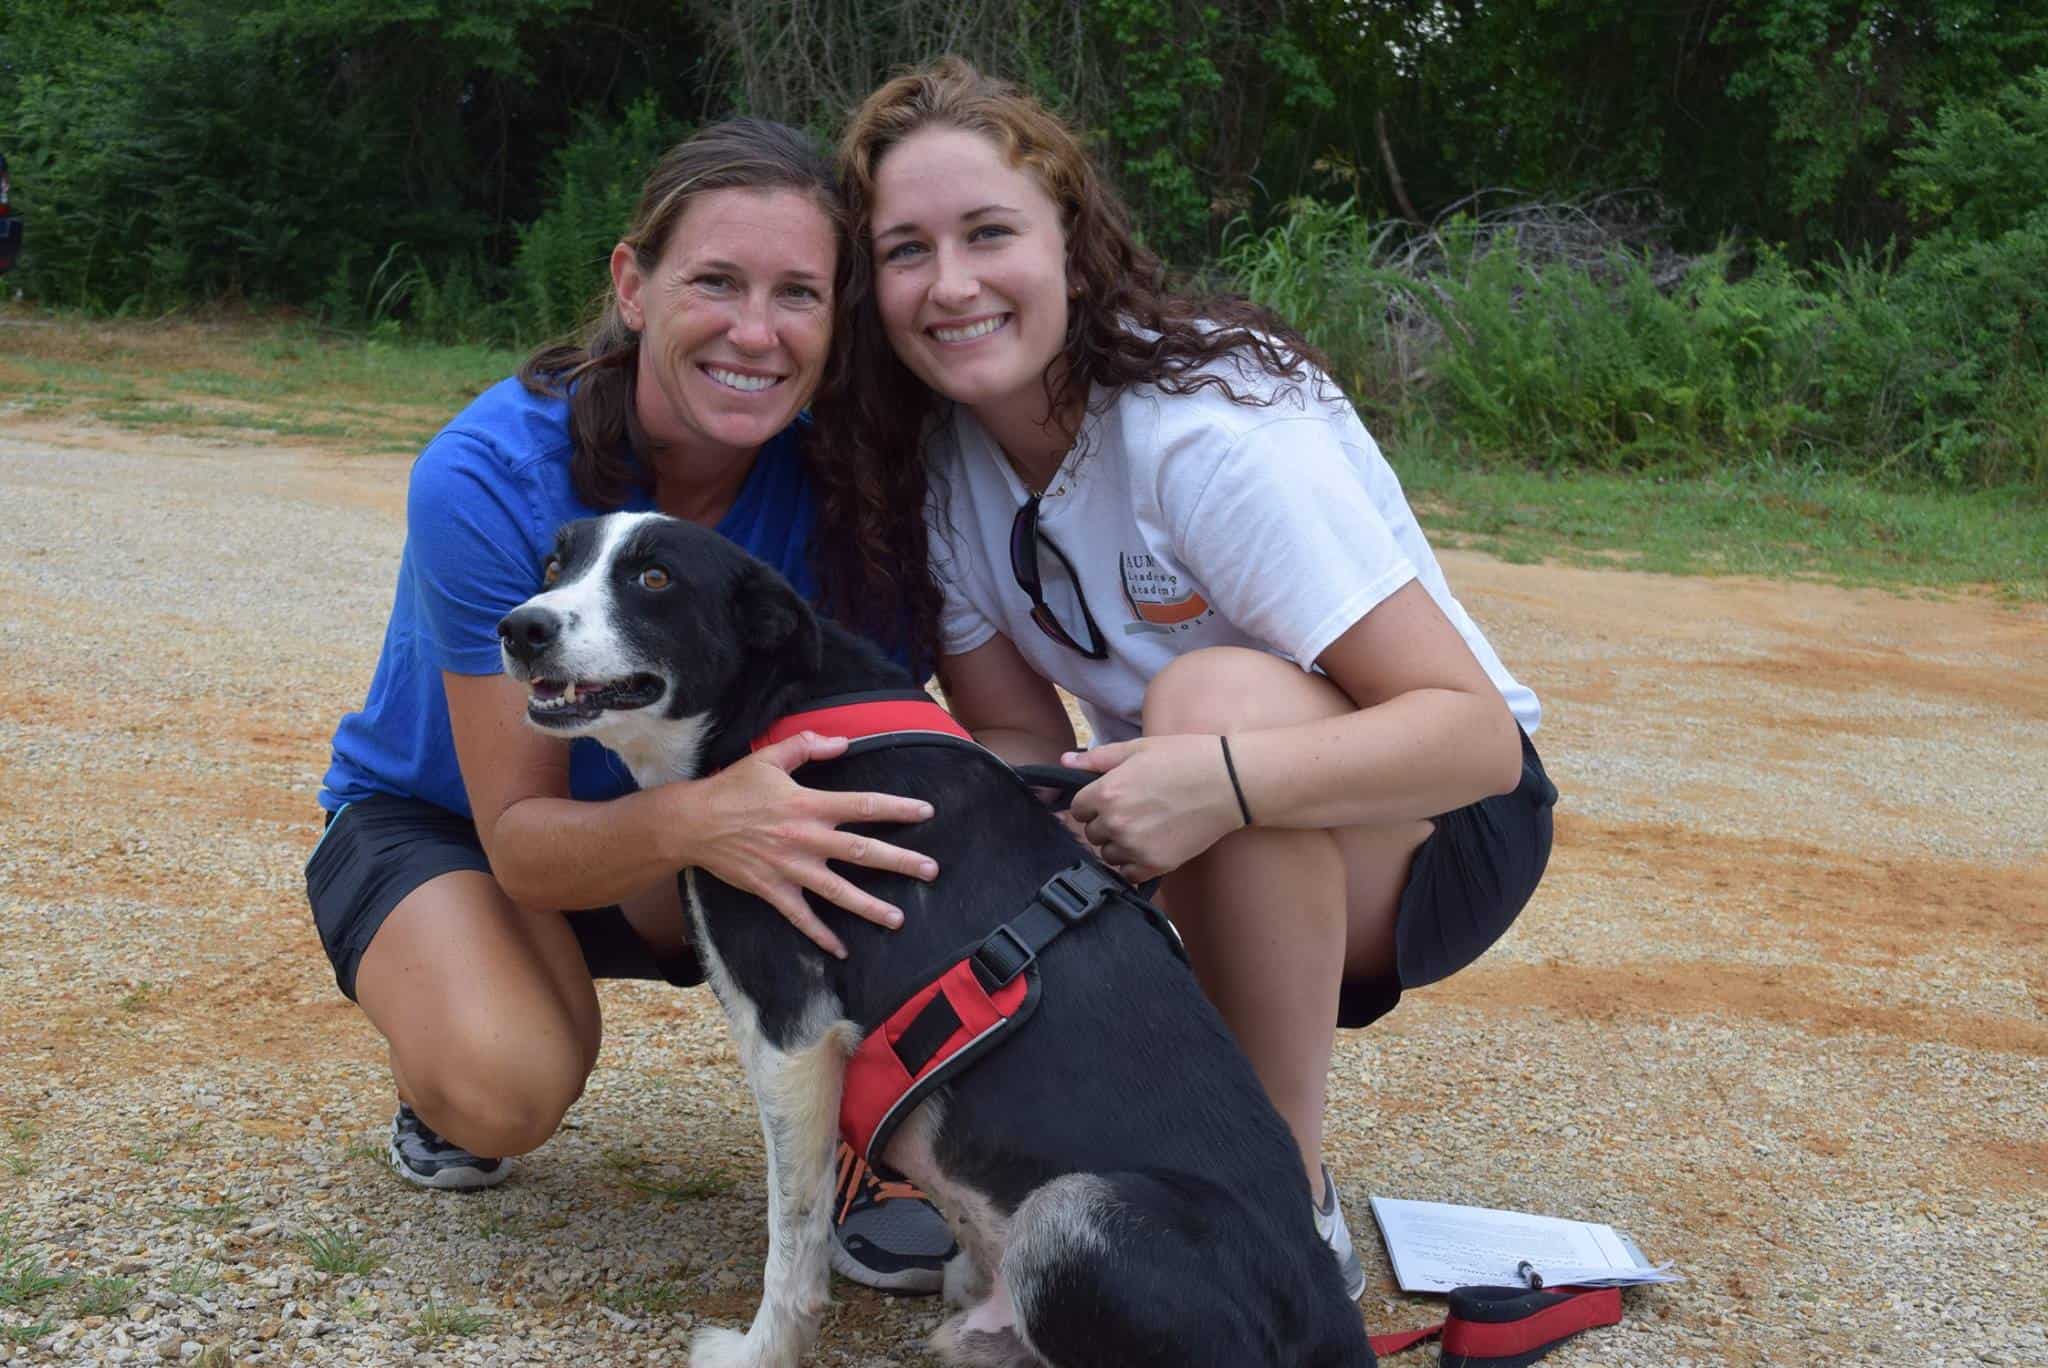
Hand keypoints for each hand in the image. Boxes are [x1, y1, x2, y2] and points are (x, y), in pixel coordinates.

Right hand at [680, 731, 937, 957]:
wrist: (693, 823)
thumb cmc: (732, 787)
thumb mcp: (769, 758)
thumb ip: (807, 747)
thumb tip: (842, 742)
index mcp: (809, 805)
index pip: (864, 806)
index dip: (898, 808)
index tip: (926, 813)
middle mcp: (806, 839)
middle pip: (863, 852)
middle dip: (900, 862)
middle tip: (931, 871)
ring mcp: (790, 869)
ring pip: (839, 892)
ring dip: (870, 907)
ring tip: (898, 919)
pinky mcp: (773, 890)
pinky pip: (801, 917)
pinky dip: (821, 934)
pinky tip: (840, 950)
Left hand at [1063, 734, 1246, 883]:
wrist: (1228, 782)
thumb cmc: (1184, 758)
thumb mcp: (1137, 749)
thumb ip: (1097, 759)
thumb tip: (1064, 761)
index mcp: (1106, 792)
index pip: (1076, 809)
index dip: (1091, 803)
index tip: (1109, 798)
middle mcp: (1115, 822)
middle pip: (1091, 833)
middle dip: (1104, 823)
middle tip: (1132, 810)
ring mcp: (1134, 846)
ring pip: (1107, 855)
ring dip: (1118, 845)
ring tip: (1143, 827)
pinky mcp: (1155, 864)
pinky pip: (1128, 874)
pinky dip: (1133, 864)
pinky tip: (1149, 846)